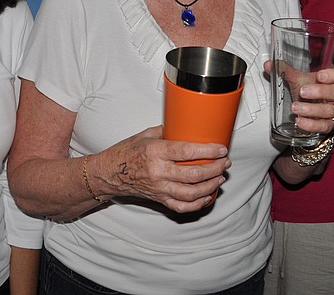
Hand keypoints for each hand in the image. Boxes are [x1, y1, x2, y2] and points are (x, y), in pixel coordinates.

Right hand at [93, 126, 229, 213]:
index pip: (186, 151)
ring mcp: (159, 188)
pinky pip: (183, 206)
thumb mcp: (145, 135)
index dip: (208, 151)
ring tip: (219, 178)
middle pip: (193, 174)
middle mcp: (158, 172)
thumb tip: (187, 127)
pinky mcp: (160, 200)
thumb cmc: (126, 153)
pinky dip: (198, 203)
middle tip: (224, 162)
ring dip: (210, 186)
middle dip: (215, 168)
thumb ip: (167, 131)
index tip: (220, 148)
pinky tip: (207, 195)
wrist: (109, 174)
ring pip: (192, 192)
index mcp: (155, 152)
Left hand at [265, 62, 333, 134]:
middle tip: (302, 91)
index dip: (333, 74)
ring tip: (295, 107)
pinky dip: (311, 124)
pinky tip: (299, 121)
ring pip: (331, 110)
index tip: (319, 75)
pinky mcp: (332, 125)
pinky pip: (325, 126)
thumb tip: (268, 64)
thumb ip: (285, 71)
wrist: (313, 111)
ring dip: (312, 109)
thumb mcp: (299, 79)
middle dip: (320, 92)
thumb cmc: (310, 90)